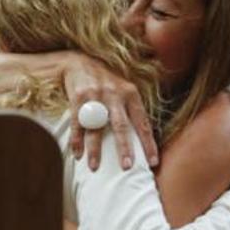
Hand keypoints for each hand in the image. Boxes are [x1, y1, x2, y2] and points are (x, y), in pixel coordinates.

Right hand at [63, 53, 157, 171]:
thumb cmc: (107, 83)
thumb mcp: (125, 90)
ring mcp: (96, 95)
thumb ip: (132, 111)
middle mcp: (115, 94)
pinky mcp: (78, 97)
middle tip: (127, 167)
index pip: (143, 123)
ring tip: (94, 167)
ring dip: (95, 149)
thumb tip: (143, 142)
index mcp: (131, 94)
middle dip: (124, 148)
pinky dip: (76, 140)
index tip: (152, 163)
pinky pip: (77, 123)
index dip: (148, 144)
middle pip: (121, 125)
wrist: (80, 62)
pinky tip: (77, 154)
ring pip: (96, 127)